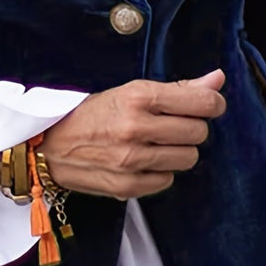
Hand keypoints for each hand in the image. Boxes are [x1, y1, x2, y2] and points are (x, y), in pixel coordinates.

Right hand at [39, 69, 226, 199]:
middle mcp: (136, 128)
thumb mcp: (129, 92)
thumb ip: (178, 88)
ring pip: (188, 158)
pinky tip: (144, 161)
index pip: (202, 102)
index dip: (212, 103)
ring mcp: (132, 160)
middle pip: (198, 132)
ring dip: (179, 151)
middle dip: (192, 127)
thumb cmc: (91, 115)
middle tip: (174, 125)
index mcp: (138, 97)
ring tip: (158, 144)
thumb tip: (218, 79)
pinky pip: (168, 180)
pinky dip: (161, 172)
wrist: (48, 147)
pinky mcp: (128, 186)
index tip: (208, 105)